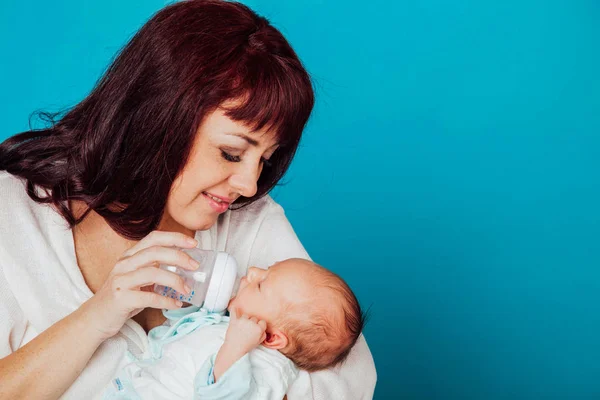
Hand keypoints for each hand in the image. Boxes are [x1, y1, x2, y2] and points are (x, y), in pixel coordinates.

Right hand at [78, 230, 200, 340]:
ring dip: (175, 281)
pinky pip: (149, 297)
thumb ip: (154, 268)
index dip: (175, 238)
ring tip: (186, 290)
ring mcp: (121, 281)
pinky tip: (175, 304)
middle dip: (179, 257)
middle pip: (155, 252)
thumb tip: (185, 266)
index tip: (193, 243)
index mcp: (129, 256)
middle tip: (195, 266)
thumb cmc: (121, 297)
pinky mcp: (121, 298)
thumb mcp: (136, 277)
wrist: (95, 318)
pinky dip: (166, 301)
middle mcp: (123, 264)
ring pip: (152, 273)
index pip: (154, 238)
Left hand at [223, 308, 266, 356]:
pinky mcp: (234, 321)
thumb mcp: (259, 342)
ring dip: (245, 319)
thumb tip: (263, 328)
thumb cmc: (247, 346)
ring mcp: (242, 321)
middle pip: (254, 318)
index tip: (256, 329)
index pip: (262, 322)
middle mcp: (251, 323)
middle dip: (252, 323)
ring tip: (242, 327)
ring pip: (245, 315)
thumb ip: (263, 334)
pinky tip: (235, 307)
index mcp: (259, 328)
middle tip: (248, 330)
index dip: (260, 325)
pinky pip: (234, 312)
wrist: (234, 349)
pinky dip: (234, 309)